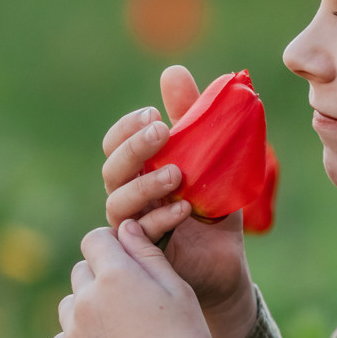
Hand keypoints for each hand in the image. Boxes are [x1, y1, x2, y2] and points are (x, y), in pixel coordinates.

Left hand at [51, 220, 257, 337]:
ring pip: (70, 305)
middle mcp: (87, 298)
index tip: (125, 261)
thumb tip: (126, 227)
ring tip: (120, 330)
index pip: (95, 240)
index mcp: (116, 274)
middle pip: (81, 271)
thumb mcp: (177, 290)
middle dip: (100, 278)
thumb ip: (148, 255)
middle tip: (130, 302)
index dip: (110, 246)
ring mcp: (74, 331)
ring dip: (87, 308)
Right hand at [101, 65, 256, 337]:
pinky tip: (184, 209)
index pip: (115, 144)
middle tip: (161, 131)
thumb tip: (172, 71)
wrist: (225, 266)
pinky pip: (139, 236)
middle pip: (111, 170)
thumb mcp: (210, 158)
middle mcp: (128, 199)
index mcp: (139, 173)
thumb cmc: (213, 210)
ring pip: (117, 204)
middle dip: (133, 148)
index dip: (127, 129)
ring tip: (178, 174)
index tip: (154, 113)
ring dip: (145, 184)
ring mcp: (132, 229)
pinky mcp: (144, 256)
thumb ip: (192, 119)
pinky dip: (160, 220)